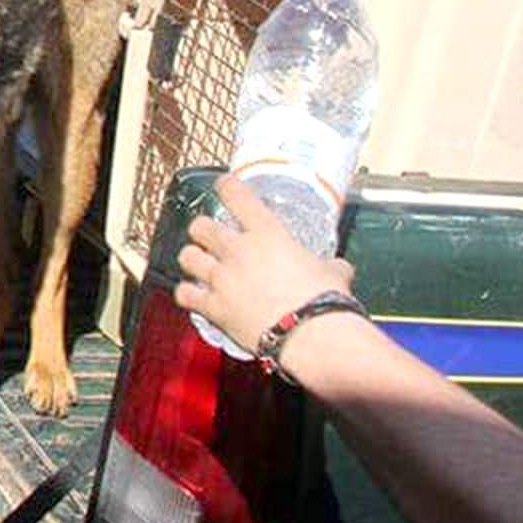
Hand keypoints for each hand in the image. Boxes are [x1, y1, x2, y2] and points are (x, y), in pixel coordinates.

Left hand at [173, 175, 354, 356]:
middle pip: (200, 226)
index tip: (224, 186)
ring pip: (186, 257)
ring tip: (199, 264)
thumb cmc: (325, 301)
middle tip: (209, 237)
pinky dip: (187, 294)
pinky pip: (185, 294)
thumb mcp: (333, 273)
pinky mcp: (214, 307)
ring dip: (192, 259)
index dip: (226, 187)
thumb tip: (338, 269)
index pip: (236, 195)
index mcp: (268, 233)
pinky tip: (193, 295)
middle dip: (202, 230)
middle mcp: (238, 250)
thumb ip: (328, 266)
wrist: (311, 336)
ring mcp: (222, 279)